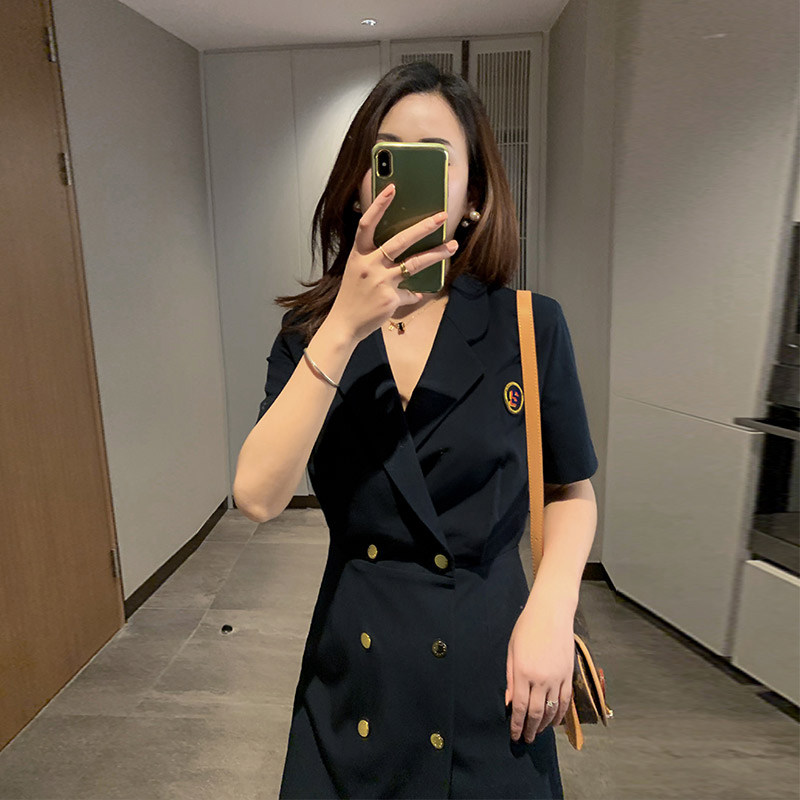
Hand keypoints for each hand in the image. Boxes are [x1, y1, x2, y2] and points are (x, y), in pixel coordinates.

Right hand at [327, 183, 457, 342]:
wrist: (344, 324)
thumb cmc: (352, 296)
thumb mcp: (357, 271)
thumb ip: (374, 258)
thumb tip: (401, 250)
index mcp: (359, 255)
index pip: (367, 224)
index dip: (379, 205)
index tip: (392, 188)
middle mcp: (369, 265)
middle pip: (399, 241)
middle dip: (423, 227)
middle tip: (441, 217)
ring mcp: (380, 282)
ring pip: (414, 264)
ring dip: (436, 254)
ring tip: (452, 246)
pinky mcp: (390, 299)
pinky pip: (411, 292)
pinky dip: (415, 294)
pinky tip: (417, 295)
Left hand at [505, 603, 573, 743]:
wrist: (551, 613)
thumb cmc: (526, 628)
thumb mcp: (511, 650)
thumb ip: (510, 678)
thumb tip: (509, 702)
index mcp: (523, 672)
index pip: (519, 707)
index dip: (516, 724)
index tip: (514, 735)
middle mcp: (541, 679)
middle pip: (535, 713)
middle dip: (529, 729)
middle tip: (525, 739)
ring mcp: (557, 678)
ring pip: (551, 710)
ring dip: (543, 725)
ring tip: (537, 732)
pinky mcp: (568, 675)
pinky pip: (565, 701)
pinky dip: (559, 715)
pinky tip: (553, 721)